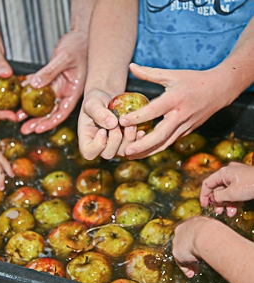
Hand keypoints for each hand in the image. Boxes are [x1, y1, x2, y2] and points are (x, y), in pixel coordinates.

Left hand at [16, 30, 87, 134]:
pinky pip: (39, 87)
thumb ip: (50, 72)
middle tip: (24, 130)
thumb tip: (34, 85)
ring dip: (31, 110)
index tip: (38, 129)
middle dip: (37, 122)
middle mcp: (65, 92)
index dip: (50, 122)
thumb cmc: (78, 47)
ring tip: (18, 117)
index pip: (62, 112)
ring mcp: (58, 86)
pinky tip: (19, 95)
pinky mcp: (52, 78)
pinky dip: (29, 91)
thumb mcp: (64, 58)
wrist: (80, 36)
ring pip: (43, 102)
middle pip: (51, 112)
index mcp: (73, 92)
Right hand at [77, 87, 138, 159]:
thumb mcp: (92, 103)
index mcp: (87, 139)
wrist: (108, 97)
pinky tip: (140, 131)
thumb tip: (112, 123)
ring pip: (122, 152)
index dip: (97, 145)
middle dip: (115, 139)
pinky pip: (134, 148)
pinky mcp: (126, 143)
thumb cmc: (96, 100)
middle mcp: (100, 146)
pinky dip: (138, 140)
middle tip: (117, 123)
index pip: (89, 153)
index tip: (102, 130)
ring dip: (128, 139)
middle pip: (107, 154)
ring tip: (131, 124)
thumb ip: (98, 113)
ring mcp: (114, 146)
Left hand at [119, 63, 234, 158]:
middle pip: (160, 135)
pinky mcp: (188, 131)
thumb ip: (150, 73)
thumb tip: (131, 67)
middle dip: (142, 145)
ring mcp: (185, 126)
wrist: (220, 89)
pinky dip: (157, 148)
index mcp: (175, 99)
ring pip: (166, 143)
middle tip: (126, 151)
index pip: (154, 110)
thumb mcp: (172, 75)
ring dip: (148, 151)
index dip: (137, 117)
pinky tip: (144, 151)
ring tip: (131, 155)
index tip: (122, 121)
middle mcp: (181, 115)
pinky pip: (170, 142)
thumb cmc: (194, 80)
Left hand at [172, 217, 210, 277]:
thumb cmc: (214, 232)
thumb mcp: (216, 229)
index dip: (196, 241)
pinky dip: (186, 268)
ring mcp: (178, 239)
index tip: (201, 247)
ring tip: (195, 270)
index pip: (192, 231)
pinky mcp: (177, 250)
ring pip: (181, 251)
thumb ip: (216, 235)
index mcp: (193, 222)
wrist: (206, 234)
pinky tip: (191, 273)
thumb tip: (221, 242)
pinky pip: (180, 261)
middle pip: (184, 241)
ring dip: (188, 261)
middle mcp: (183, 229)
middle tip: (197, 260)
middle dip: (189, 250)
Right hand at [200, 162, 253, 216]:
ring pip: (227, 190)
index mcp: (222, 173)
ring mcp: (237, 176)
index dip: (204, 195)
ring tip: (228, 213)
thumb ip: (218, 197)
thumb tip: (211, 199)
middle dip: (217, 201)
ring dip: (226, 202)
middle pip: (217, 188)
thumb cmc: (251, 185)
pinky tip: (236, 209)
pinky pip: (235, 190)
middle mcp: (228, 173)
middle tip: (217, 211)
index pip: (207, 184)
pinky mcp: (245, 180)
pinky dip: (234, 199)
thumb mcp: (232, 194)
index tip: (204, 205)